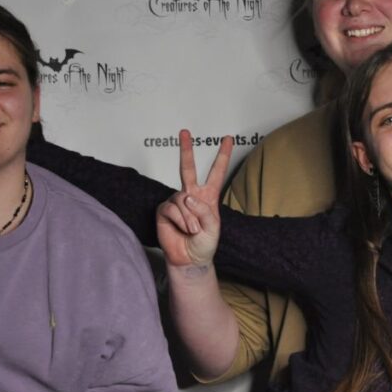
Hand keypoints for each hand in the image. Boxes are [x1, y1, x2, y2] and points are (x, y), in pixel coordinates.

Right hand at [156, 129, 232, 267]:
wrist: (189, 259)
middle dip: (186, 149)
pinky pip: (172, 209)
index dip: (222, 155)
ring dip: (189, 218)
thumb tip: (187, 196)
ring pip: (182, 200)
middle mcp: (191, 195)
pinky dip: (180, 220)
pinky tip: (183, 229)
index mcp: (208, 196)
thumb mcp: (213, 227)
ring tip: (192, 230)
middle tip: (185, 132)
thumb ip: (203, 210)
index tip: (228, 138)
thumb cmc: (204, 243)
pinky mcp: (164, 210)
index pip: (216, 172)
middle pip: (188, 168)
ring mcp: (177, 202)